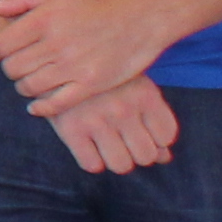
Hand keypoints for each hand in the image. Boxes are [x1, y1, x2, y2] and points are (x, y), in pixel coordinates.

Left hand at [0, 0, 173, 121]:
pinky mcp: (92, 84)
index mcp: (44, 19)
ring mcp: (74, 66)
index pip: (0, 46)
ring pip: (30, 87)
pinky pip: (56, 104)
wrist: (146, 13)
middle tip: (16, 67)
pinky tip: (38, 105)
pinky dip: (41, 108)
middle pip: (13, 68)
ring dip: (23, 87)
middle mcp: (56, 43)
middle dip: (9, 69)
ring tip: (29, 81)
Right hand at [37, 72, 179, 174]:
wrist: (55, 57)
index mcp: (144, 94)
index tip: (142, 129)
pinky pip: (92, 164)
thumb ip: (151, 119)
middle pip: (146, 155)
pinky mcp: (70, 129)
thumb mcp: (133, 86)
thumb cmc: (103, 75)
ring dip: (115, 159)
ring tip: (106, 143)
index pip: (166, 136)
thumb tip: (164, 157)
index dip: (156, 138)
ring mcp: (96, 119)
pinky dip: (92, 160)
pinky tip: (87, 144)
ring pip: (121, 165)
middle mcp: (123, 108)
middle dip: (136, 152)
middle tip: (123, 138)